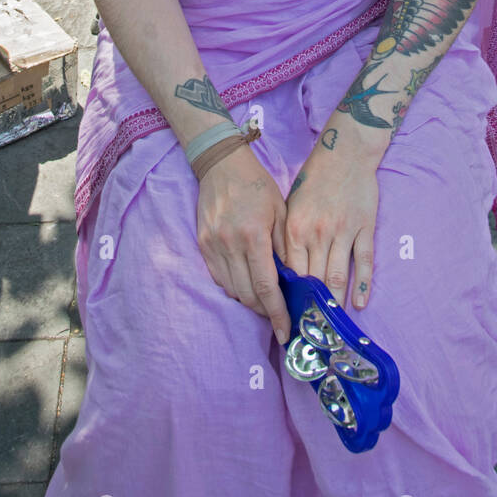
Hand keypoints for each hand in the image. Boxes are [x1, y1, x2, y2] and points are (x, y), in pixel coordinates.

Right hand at [196, 144, 291, 343]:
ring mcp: (213, 246)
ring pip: (232, 290)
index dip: (276, 313)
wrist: (222, 165)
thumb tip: (294, 282)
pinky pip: (219, 277)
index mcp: (254, 236)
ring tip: (264, 299)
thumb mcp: (281, 212)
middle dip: (264, 310)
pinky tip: (246, 282)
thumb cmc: (257, 186)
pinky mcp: (202, 245)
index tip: (285, 331)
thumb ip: (285, 248)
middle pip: (247, 295)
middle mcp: (230, 245)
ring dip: (249, 300)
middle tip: (279, 313)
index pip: (265, 287)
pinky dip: (234, 286)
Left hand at [285, 129, 380, 310]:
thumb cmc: (311, 181)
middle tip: (311, 333)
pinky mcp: (365, 227)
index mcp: (294, 229)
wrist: (343, 153)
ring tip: (334, 325)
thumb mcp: (289, 207)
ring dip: (335, 302)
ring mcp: (343, 231)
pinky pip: (364, 261)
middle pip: (314, 280)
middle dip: (312, 308)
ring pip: (338, 275)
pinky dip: (363, 284)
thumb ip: (285, 240)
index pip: (290, 274)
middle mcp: (318, 233)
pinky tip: (360, 303)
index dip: (290, 299)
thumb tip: (281, 275)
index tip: (289, 320)